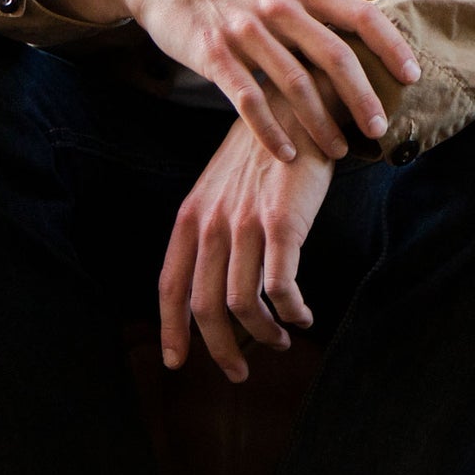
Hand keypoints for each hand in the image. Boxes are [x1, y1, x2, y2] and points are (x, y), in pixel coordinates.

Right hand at [32, 0, 420, 162]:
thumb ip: (314, 13)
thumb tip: (362, 45)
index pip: (360, 14)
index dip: (390, 46)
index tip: (411, 77)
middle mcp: (278, 6)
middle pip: (334, 55)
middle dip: (361, 96)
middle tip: (378, 129)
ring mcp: (245, 30)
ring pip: (294, 84)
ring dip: (320, 123)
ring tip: (337, 151)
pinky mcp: (213, 54)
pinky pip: (248, 101)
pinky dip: (269, 131)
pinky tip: (285, 154)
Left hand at [159, 96, 333, 381]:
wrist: (299, 103)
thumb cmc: (266, 147)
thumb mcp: (223, 184)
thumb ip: (214, 226)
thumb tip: (217, 278)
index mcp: (192, 214)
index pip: (171, 285)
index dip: (172, 329)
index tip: (177, 361)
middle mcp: (211, 222)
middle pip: (205, 307)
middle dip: (222, 349)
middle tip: (240, 371)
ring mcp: (245, 223)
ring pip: (242, 305)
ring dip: (263, 333)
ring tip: (281, 338)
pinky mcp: (281, 223)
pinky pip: (280, 288)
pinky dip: (291, 311)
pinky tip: (303, 313)